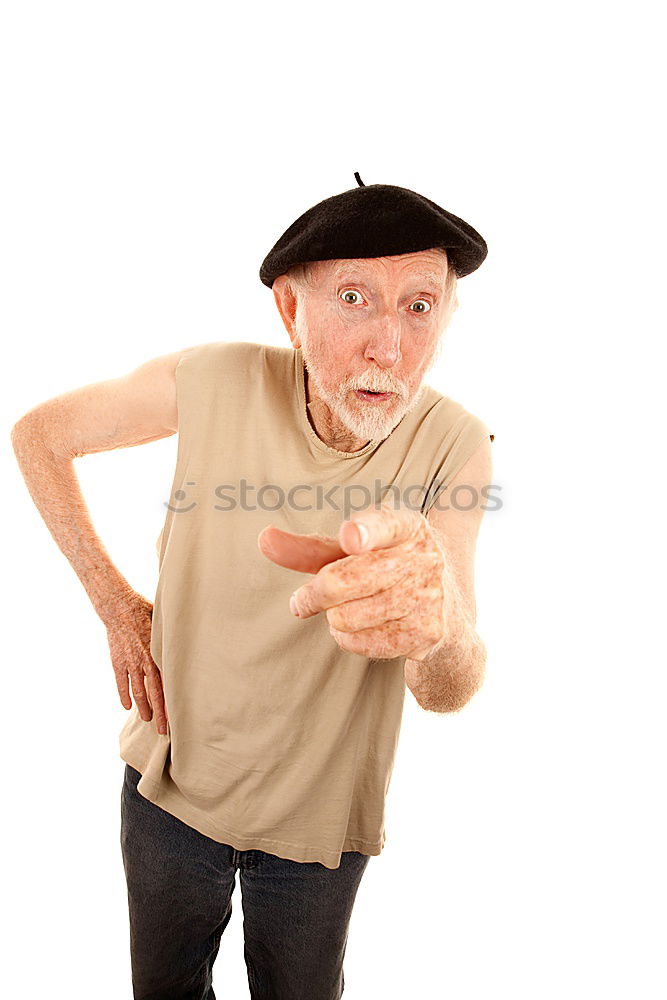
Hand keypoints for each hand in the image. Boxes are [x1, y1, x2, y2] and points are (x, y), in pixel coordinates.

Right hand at [104, 591, 168, 734]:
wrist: (119, 607)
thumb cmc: (145, 611)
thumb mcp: (164, 625)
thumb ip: (173, 639)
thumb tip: (191, 642)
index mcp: (159, 655)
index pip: (167, 685)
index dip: (171, 702)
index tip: (176, 716)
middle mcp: (145, 662)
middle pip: (153, 694)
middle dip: (159, 714)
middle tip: (163, 730)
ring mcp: (129, 664)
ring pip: (137, 692)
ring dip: (142, 708)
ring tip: (147, 719)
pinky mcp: (117, 662)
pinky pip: (121, 683)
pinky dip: (124, 696)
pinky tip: (127, 706)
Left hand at [257, 501, 447, 660]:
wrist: (447, 615)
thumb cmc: (387, 571)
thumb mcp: (356, 553)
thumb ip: (310, 548)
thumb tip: (263, 539)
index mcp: (407, 525)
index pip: (383, 525)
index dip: (364, 531)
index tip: (350, 537)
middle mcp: (424, 556)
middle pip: (344, 580)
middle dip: (314, 594)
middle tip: (302, 600)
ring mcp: (429, 596)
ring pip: (346, 616)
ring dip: (335, 618)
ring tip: (351, 610)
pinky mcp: (427, 633)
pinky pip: (361, 643)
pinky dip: (350, 640)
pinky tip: (366, 629)